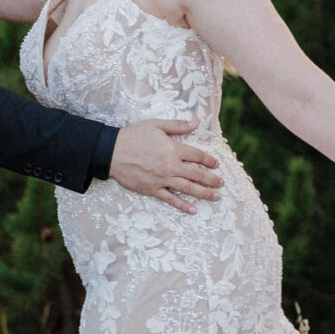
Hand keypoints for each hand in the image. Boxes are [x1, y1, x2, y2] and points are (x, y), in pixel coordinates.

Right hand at [109, 120, 223, 211]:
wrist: (112, 152)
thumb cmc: (134, 136)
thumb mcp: (156, 125)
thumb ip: (177, 125)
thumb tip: (195, 123)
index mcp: (173, 149)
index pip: (197, 156)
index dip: (209, 160)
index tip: (216, 164)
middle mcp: (170, 166)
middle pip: (197, 174)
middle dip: (211, 179)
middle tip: (221, 183)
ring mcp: (162, 179)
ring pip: (188, 188)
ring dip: (204, 193)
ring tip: (216, 197)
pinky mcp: (152, 189)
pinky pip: (170, 199)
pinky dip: (182, 205)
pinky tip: (193, 210)